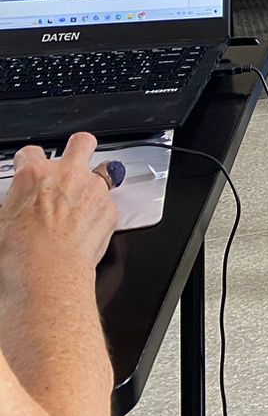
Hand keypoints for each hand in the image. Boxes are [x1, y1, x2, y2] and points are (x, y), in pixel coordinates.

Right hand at [0, 133, 117, 273]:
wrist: (47, 273)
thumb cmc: (21, 253)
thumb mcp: (4, 220)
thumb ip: (18, 201)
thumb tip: (19, 205)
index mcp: (34, 175)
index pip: (31, 153)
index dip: (31, 160)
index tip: (32, 166)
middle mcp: (67, 175)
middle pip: (81, 142)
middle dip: (79, 148)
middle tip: (73, 161)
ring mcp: (93, 189)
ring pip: (103, 170)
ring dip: (94, 183)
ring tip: (84, 202)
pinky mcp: (110, 208)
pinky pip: (109, 202)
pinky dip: (101, 210)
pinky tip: (89, 226)